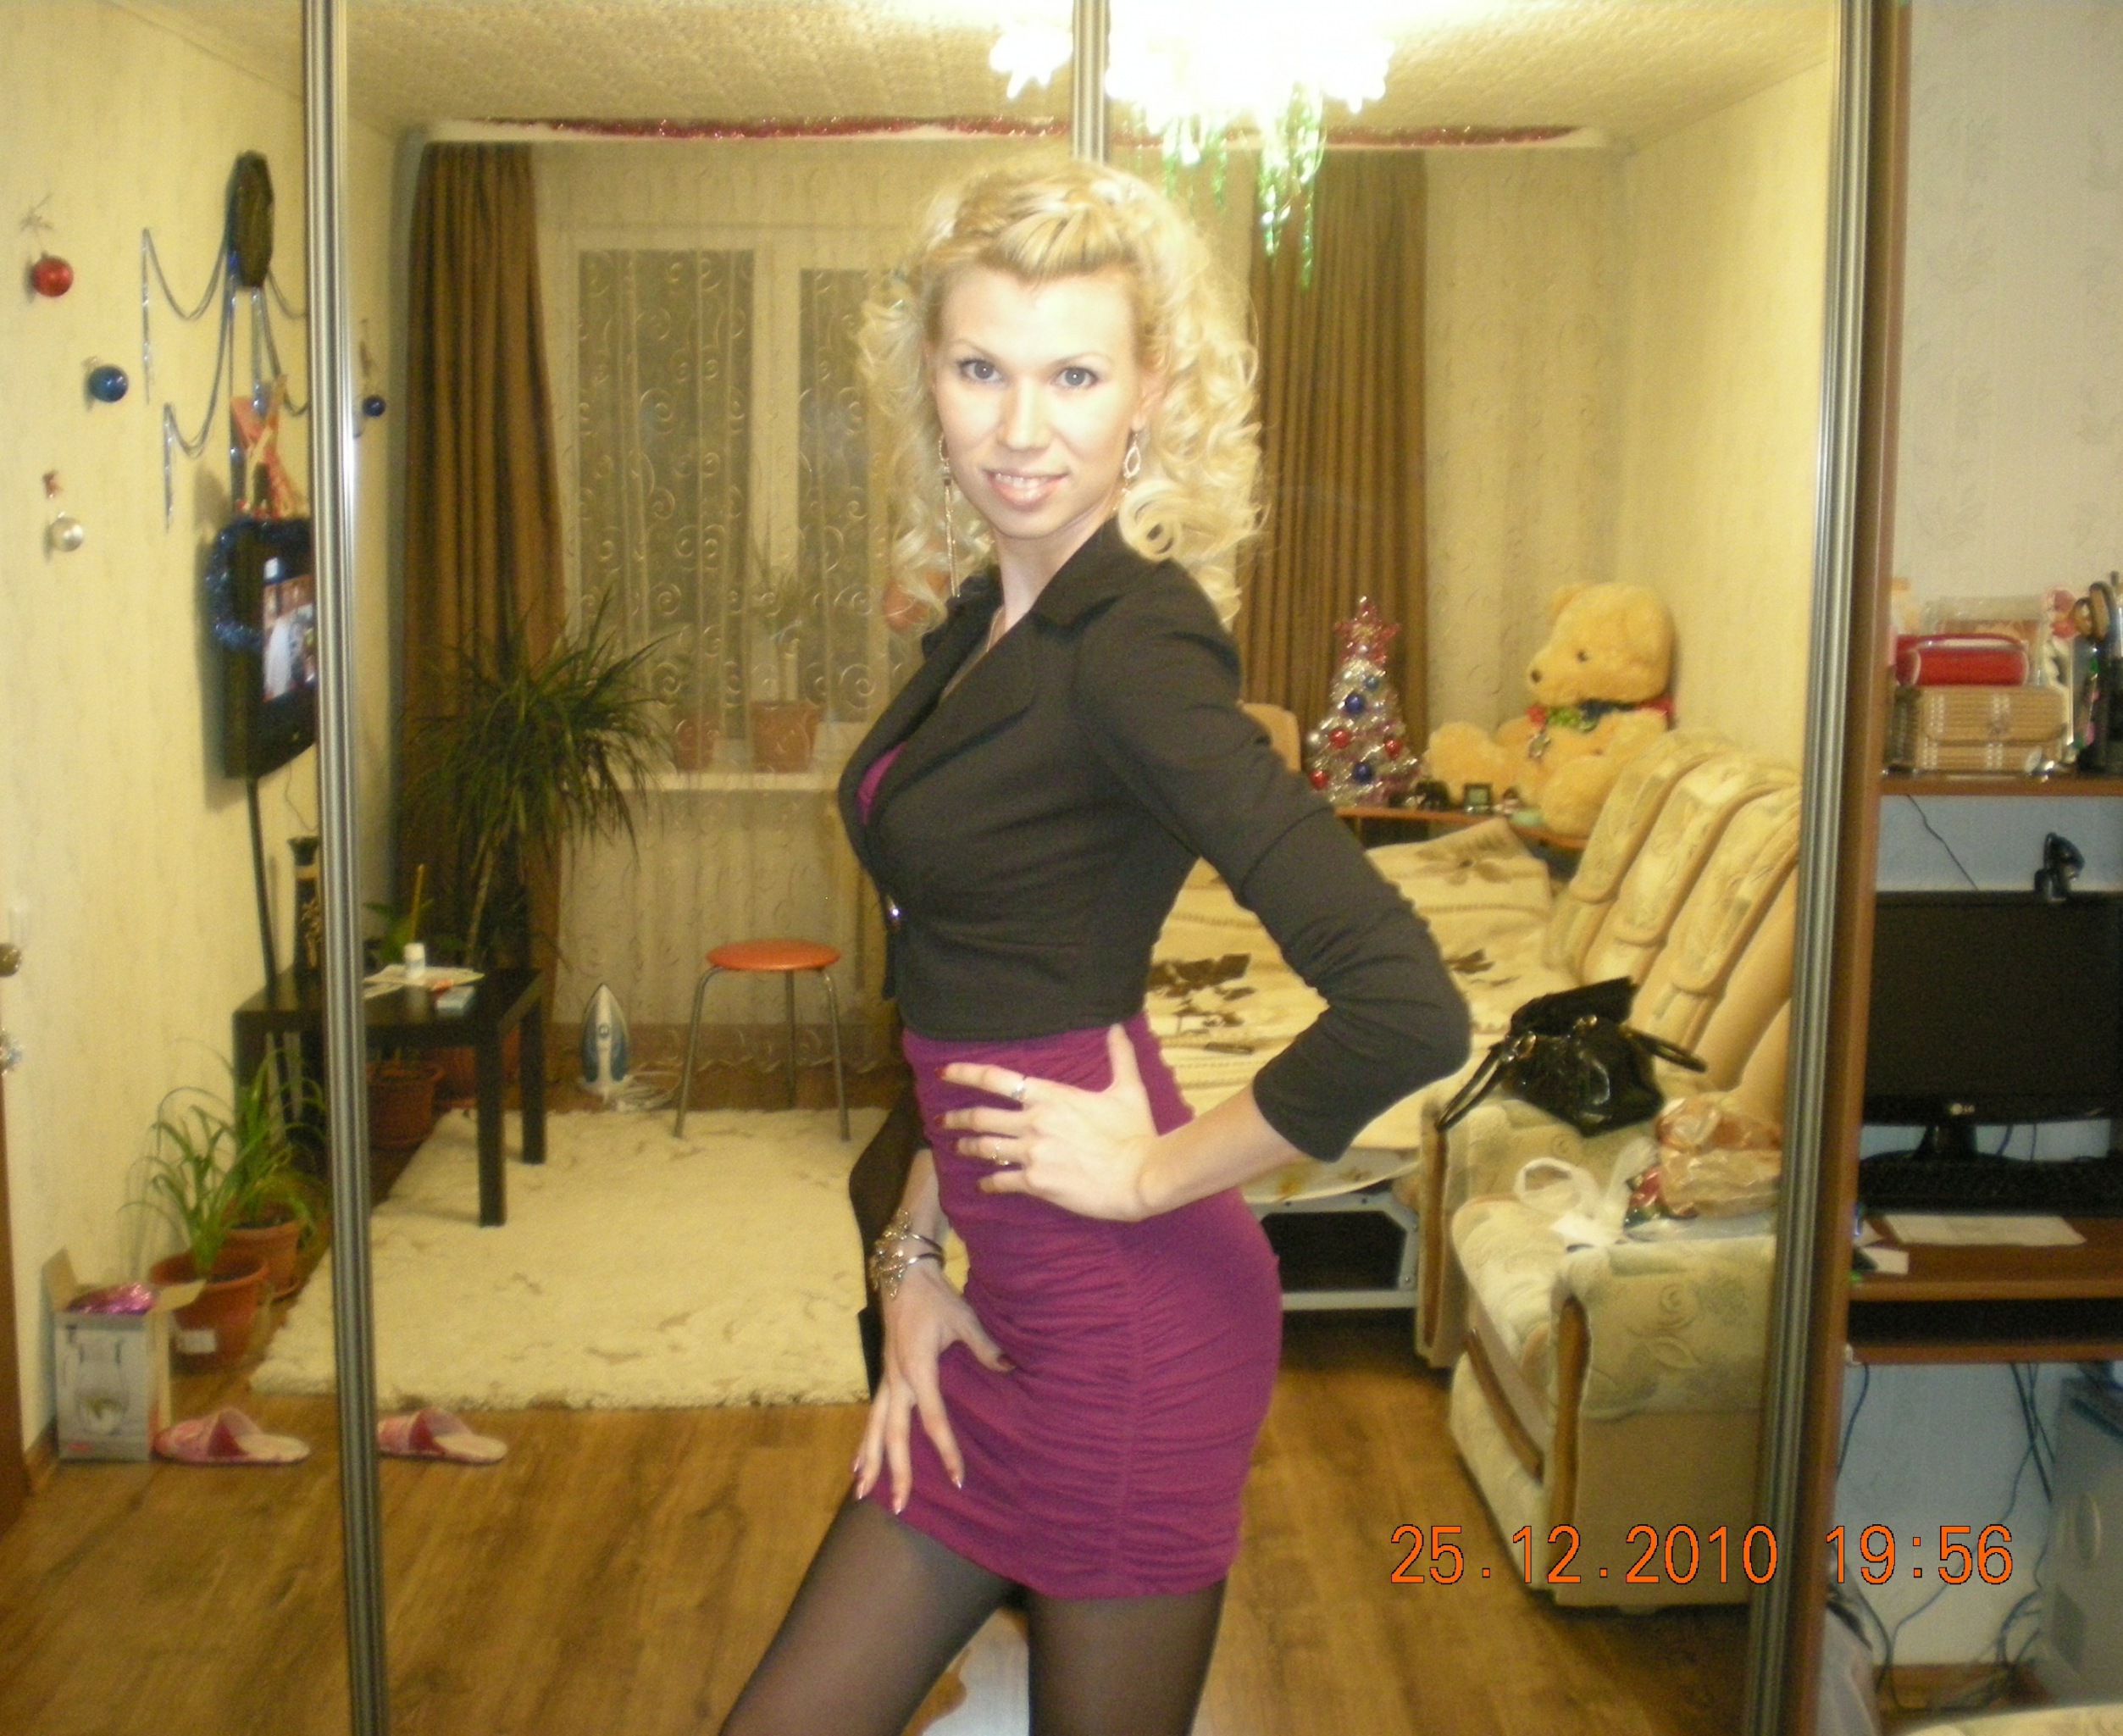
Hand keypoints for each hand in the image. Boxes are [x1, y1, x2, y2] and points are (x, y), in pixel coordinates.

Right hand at [854, 1258, 1013, 1513]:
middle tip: (900, 1505)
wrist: (903, 1273)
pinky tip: (859, 1463)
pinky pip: (873, 1415)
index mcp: (918, 1369)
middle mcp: (897, 1379)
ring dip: (871, 1461)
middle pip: (895, 1435)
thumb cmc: (935, 1296)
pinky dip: (866, 1441)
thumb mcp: (964, 1318)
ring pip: (875, 1428)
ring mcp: (886, 1378)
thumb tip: (1012, 1369)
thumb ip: (986, 1347)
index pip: (934, 1420)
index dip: (947, 1451)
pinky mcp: (884, 1375)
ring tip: (864, 1493)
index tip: (959, 1479)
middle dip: (896, 1471)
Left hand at [941, 1024, 1162, 1221]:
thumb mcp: (1128, 1089)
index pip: (996, 1079)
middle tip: (942, 1120)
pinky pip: (1000, 1181)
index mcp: (1050, 1096)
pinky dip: (988, 1183)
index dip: (964, 1073)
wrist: (1142, 1176)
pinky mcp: (1036, 1183)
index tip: (944, 1073)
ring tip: (957, 1148)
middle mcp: (1033, 1122)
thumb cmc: (1136, 1132)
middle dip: (956, 1118)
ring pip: (985, 1148)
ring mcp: (1032, 1154)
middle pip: (980, 1117)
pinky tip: (984, 1185)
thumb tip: (1116, 1027)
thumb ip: (1119, 1056)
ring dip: (967, 1148)